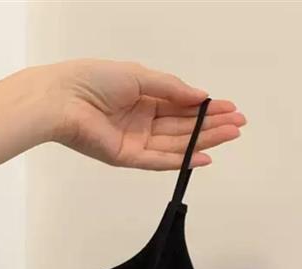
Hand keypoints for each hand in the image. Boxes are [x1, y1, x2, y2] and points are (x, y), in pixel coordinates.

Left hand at [38, 58, 245, 169]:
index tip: (231, 109)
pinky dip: (181, 159)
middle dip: (211, 125)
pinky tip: (204, 157)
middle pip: (182, 127)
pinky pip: (158, 160)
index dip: (206, 108)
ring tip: (231, 135)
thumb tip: (202, 97)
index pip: (181, 107)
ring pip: (175, 144)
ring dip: (204, 140)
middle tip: (239, 124)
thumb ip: (172, 89)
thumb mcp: (140, 76)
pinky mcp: (126, 157)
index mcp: (143, 99)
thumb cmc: (93, 80)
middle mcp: (141, 122)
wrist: (63, 98)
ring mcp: (135, 141)